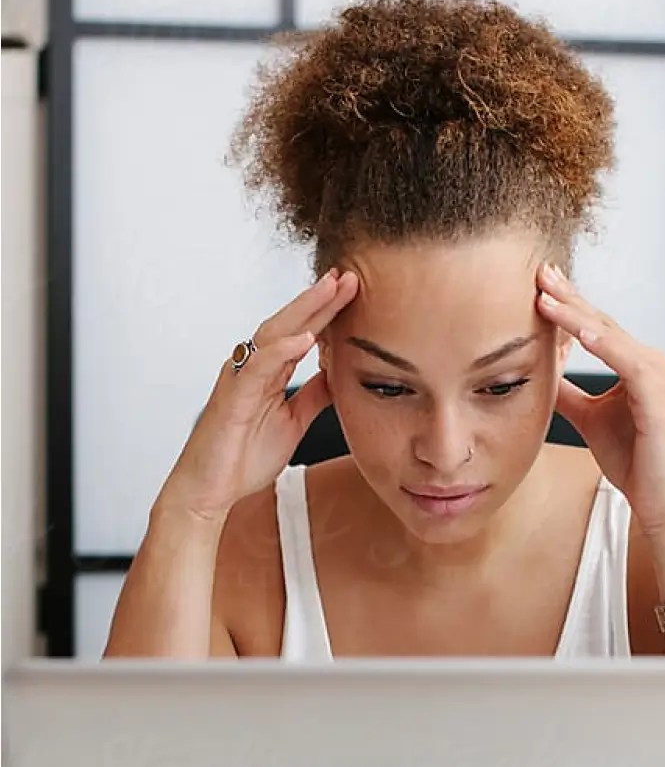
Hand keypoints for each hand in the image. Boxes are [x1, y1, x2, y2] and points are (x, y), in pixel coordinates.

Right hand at [154, 269, 358, 522]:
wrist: (211, 491)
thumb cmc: (242, 458)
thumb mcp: (294, 422)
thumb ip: (313, 396)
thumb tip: (337, 373)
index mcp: (268, 373)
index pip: (301, 333)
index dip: (326, 311)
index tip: (352, 289)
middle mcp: (252, 369)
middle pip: (289, 323)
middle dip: (319, 299)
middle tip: (347, 275)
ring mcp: (240, 380)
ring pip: (272, 334)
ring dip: (303, 311)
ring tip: (330, 290)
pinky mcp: (232, 398)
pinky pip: (257, 368)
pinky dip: (281, 350)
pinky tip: (305, 338)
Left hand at [535, 263, 664, 537]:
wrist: (661, 502)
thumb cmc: (633, 462)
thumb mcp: (590, 419)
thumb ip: (570, 394)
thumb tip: (543, 372)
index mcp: (636, 365)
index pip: (596, 326)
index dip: (567, 305)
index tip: (537, 284)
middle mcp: (651, 363)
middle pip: (602, 321)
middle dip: (569, 296)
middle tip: (538, 270)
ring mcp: (659, 376)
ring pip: (611, 335)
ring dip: (577, 313)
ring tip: (544, 295)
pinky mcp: (659, 396)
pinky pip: (628, 361)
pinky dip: (602, 344)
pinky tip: (577, 331)